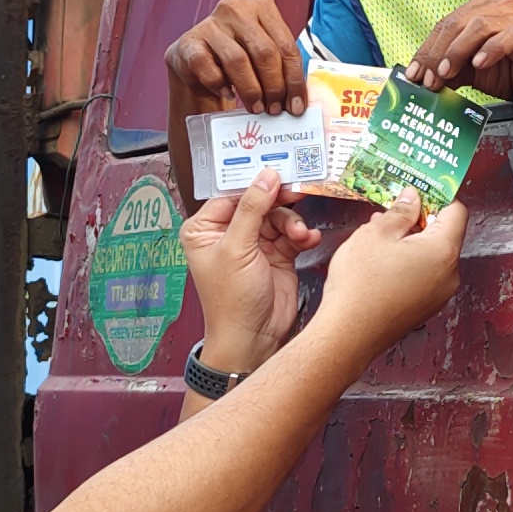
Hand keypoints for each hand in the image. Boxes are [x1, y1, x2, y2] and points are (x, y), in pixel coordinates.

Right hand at [166, 0, 309, 119]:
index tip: (296, 106)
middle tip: (275, 109)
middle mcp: (236, 8)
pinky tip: (227, 94)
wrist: (195, 60)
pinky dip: (220, 85)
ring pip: (238, 61)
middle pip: (265, 52)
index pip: (286, 45)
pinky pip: (208, 68)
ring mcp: (210, 24)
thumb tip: (299, 100)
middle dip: (274, 87)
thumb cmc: (236, 57)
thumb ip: (281, 66)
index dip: (294, 80)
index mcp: (261, 5)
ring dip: (251, 90)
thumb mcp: (262, 54)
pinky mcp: (189, 43)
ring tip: (256, 108)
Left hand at [181, 171, 313, 370]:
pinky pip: (292, 234)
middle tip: (298, 194)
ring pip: (279, 217)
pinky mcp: (277, 255)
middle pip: (259, 202)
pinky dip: (301, 235)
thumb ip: (252, 208)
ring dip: (292, 223)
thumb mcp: (237, 249)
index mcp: (205, 229)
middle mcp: (228, 234)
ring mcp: (254, 245)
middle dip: (279, 203)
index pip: (231, 193)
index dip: (255, 184)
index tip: (278, 173)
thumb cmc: (232, 302)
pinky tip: (307, 240)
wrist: (254, 339)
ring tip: (299, 236)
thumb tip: (265, 176)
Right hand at [311, 193, 466, 352]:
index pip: (456, 211)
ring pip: (432, 255)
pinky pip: (424, 275)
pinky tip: (382, 262)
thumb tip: (413, 198)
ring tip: (380, 237)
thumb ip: (401, 211)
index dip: (436, 197)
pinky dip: (409, 263)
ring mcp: (438, 294)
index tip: (417, 191)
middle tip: (392, 212)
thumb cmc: (360, 285)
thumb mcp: (376, 233)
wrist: (347, 334)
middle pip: (445, 234)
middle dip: (419, 219)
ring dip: (411, 241)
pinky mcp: (425, 307)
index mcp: (443, 251)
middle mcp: (449, 274)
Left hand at [405, 0, 512, 100]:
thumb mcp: (474, 69)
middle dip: (436, 53)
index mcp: (484, 5)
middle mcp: (500, 3)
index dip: (426, 49)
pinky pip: (506, 36)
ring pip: (476, 26)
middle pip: (456, 22)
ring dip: (456, 52)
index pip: (446, 23)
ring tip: (447, 75)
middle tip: (428, 80)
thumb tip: (421, 75)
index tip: (414, 73)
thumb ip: (449, 66)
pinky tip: (479, 65)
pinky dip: (489, 50)